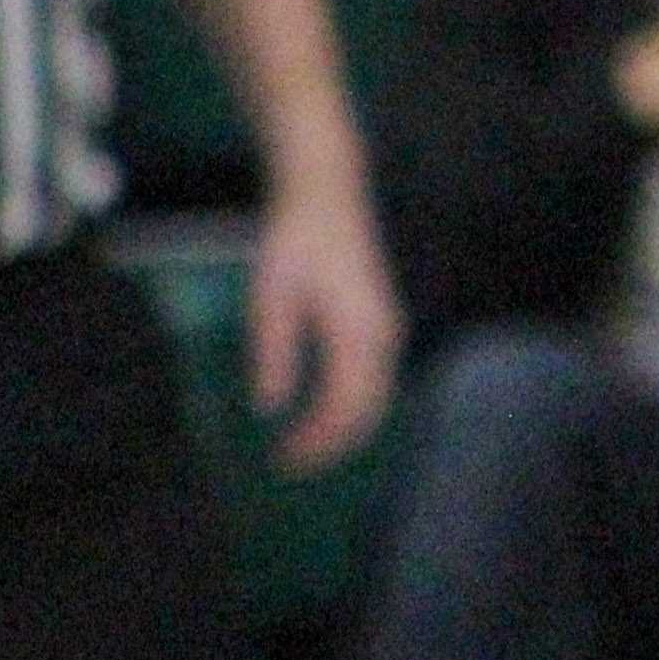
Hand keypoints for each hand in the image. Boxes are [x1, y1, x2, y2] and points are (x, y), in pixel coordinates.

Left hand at [248, 177, 404, 471]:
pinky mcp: (382, 325)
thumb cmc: (295, 239)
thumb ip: (274, 351)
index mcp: (356, 331)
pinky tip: (323, 414)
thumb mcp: (270, 295)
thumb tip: (270, 406)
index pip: (344, 406)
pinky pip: (374, 382)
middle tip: (292, 464)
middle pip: (367, 411)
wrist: (329, 195)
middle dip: (332, 444)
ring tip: (306, 446)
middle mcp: (383, 337)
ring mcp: (388, 330)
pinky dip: (352, 407)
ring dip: (344, 429)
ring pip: (376, 399)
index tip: (286, 461)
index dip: (317, 441)